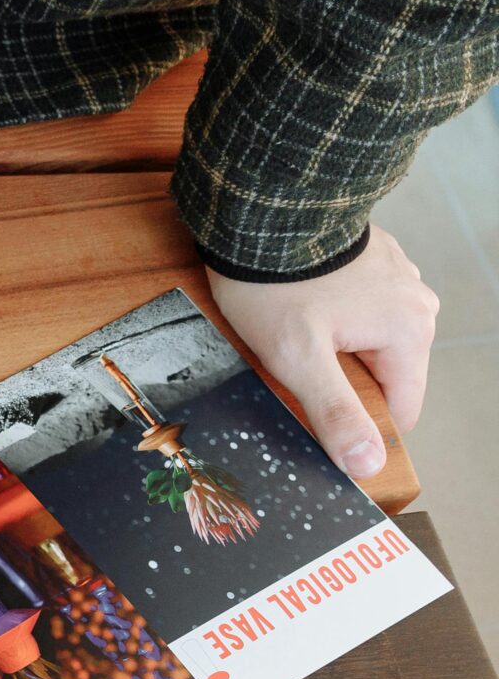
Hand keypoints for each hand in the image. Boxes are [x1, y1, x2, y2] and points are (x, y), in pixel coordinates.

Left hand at [204, 225, 436, 480]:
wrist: (261, 213)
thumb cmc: (275, 285)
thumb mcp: (300, 361)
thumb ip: (337, 414)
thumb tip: (368, 465)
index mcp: (411, 330)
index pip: (401, 408)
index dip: (359, 423)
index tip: (316, 415)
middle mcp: (417, 302)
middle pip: (384, 373)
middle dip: (341, 380)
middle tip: (293, 365)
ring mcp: (398, 277)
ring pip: (370, 340)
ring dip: (334, 347)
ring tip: (292, 331)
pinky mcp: (372, 261)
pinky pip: (360, 308)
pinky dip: (333, 317)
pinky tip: (299, 307)